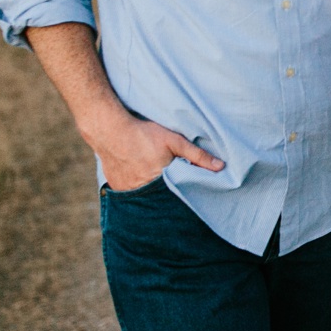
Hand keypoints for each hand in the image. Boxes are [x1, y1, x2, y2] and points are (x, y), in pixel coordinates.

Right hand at [88, 110, 224, 190]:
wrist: (109, 130)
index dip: (186, 197)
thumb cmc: (144, 134)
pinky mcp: (118, 189)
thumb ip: (197, 156)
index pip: (179, 196)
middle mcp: (144, 190)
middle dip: (171, 198)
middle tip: (177, 194)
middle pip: (163, 199)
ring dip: (154, 195)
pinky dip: (139, 191)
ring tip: (159, 186)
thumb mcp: (174, 141)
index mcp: (161, 180)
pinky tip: (144, 183)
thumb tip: (220, 167)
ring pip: (147, 198)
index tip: (194, 198)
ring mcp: (129, 191)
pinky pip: (133, 195)